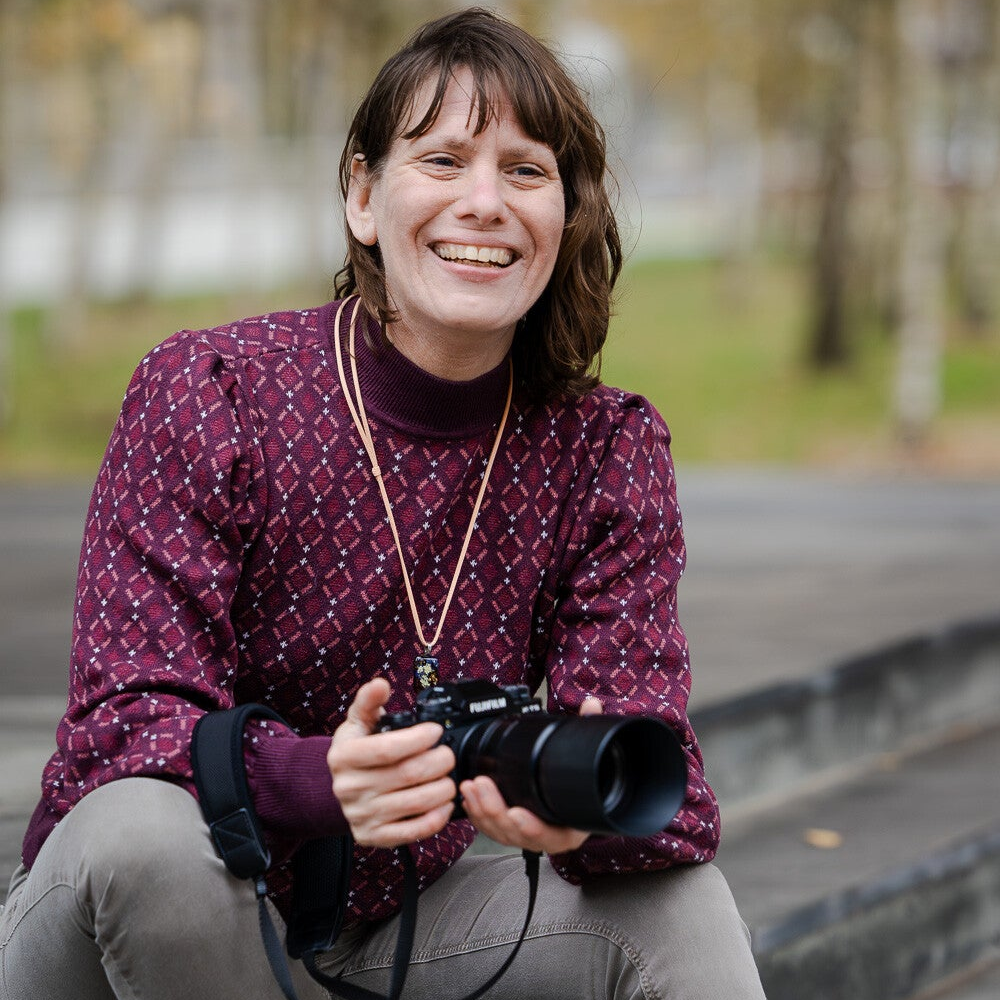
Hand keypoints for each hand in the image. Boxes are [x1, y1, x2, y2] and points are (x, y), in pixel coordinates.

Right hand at [327, 678, 456, 847]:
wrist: (341, 786)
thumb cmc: (357, 749)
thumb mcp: (357, 721)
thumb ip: (369, 700)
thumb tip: (380, 684)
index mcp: (343, 756)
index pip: (387, 749)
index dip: (418, 739)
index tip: (436, 731)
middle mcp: (348, 788)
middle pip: (406, 775)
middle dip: (438, 762)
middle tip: (448, 754)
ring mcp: (360, 815)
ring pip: (414, 803)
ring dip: (442, 789)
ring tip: (450, 777)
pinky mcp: (372, 836)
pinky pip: (411, 832)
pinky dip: (436, 819)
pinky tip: (444, 804)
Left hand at [459, 695, 602, 854]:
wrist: (580, 799)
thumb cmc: (587, 782)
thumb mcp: (592, 756)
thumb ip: (591, 729)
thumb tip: (592, 705)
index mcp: (571, 828)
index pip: (551, 836)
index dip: (533, 829)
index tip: (516, 813)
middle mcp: (547, 836)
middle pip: (516, 834)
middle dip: (494, 811)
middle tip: (482, 785)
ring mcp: (526, 835)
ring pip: (499, 832)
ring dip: (481, 810)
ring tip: (471, 786)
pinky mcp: (510, 830)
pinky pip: (490, 829)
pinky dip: (477, 815)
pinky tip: (468, 798)